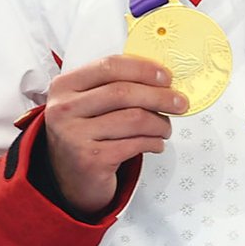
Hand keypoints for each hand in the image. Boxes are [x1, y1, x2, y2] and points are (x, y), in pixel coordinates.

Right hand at [43, 54, 188, 216]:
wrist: (69, 179)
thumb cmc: (85, 134)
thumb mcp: (87, 104)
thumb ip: (112, 86)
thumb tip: (159, 78)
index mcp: (64, 86)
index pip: (109, 66)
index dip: (143, 69)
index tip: (166, 77)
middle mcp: (64, 109)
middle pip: (124, 92)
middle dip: (160, 97)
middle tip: (180, 102)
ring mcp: (75, 135)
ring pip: (134, 119)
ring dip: (159, 123)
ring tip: (166, 128)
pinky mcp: (91, 159)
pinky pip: (135, 144)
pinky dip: (153, 142)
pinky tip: (156, 143)